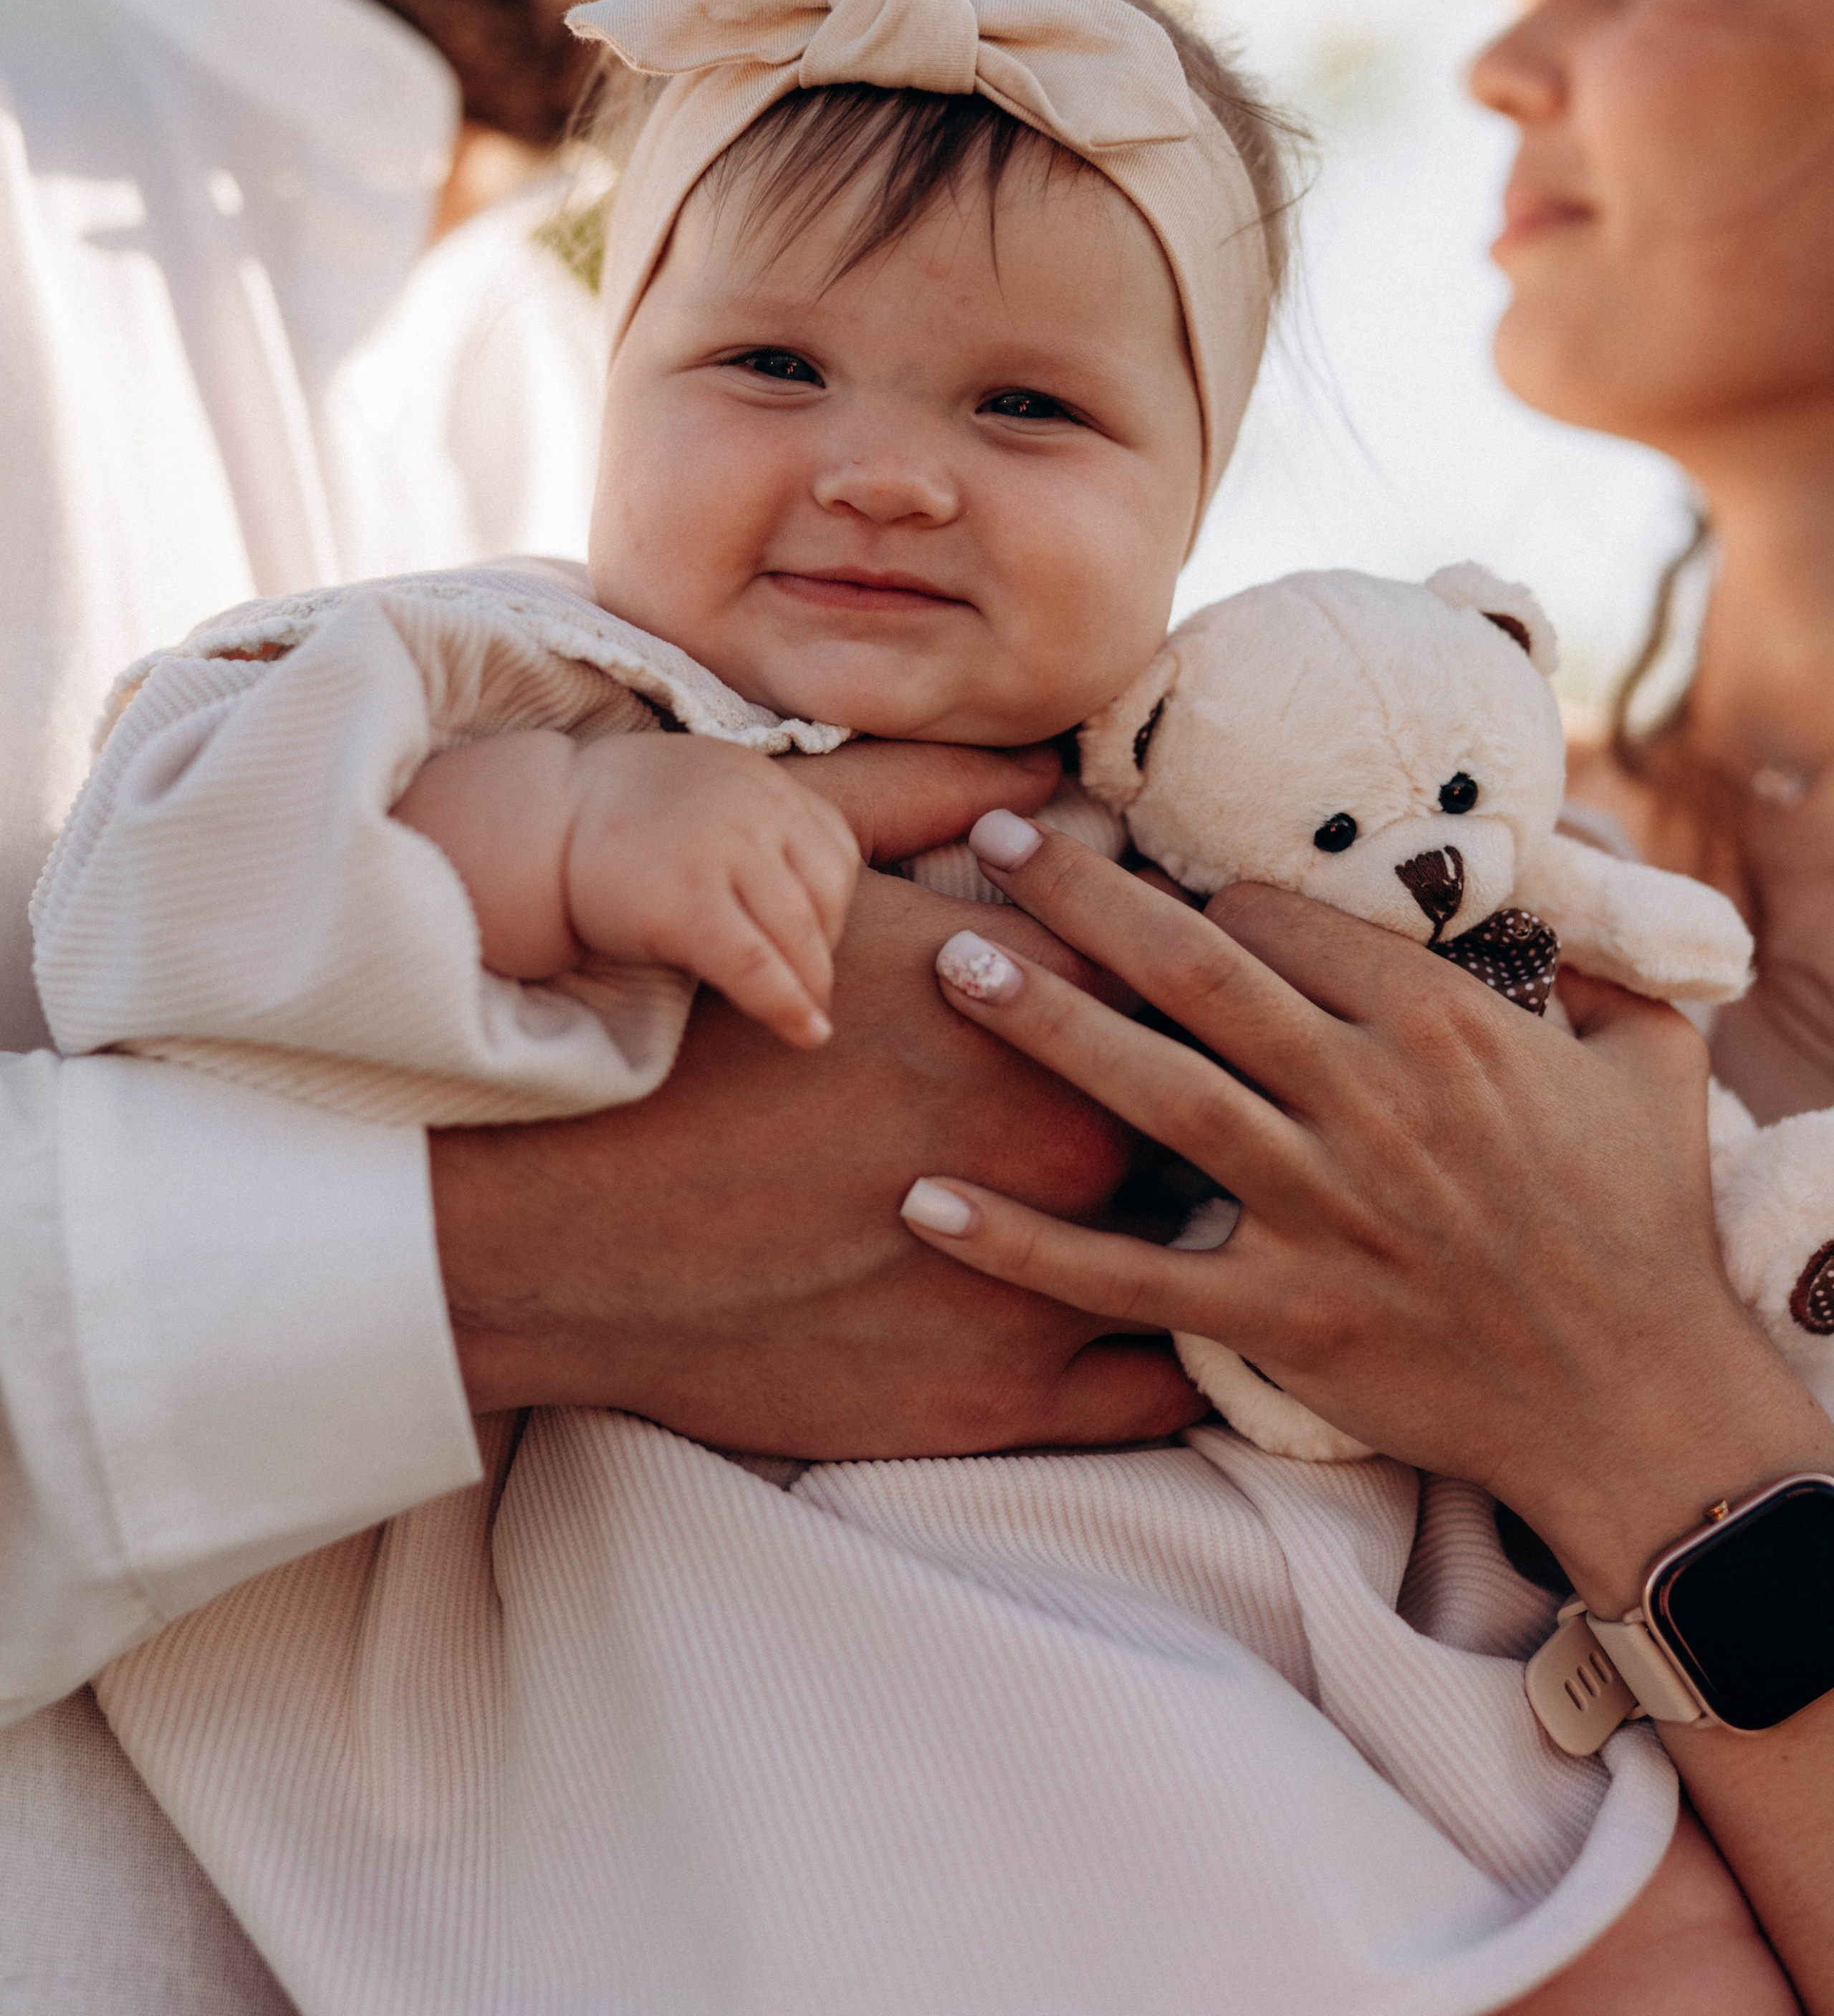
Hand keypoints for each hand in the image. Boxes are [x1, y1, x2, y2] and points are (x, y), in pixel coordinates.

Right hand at [399, 726, 863, 1050]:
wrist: (540, 819)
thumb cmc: (621, 819)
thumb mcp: (708, 792)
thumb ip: (761, 825)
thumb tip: (809, 899)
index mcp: (763, 784)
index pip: (835, 853)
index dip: (835, 907)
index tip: (817, 942)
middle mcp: (753, 812)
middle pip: (825, 899)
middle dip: (824, 953)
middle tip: (814, 992)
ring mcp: (723, 855)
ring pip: (800, 935)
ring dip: (812, 985)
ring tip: (806, 1015)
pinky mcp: (687, 905)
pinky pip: (757, 965)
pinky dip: (788, 1004)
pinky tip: (806, 1032)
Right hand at [429, 742, 1198, 1457]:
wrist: (566, 1221)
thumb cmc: (696, 1040)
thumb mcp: (816, 892)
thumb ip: (945, 829)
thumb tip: (1050, 792)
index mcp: (1039, 1002)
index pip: (1199, 982)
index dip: (1216, 994)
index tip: (1233, 1007)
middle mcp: (1062, 1135)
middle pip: (1222, 1119)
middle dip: (1239, 1117)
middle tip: (1263, 1121)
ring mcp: (1040, 1277)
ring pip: (1204, 1258)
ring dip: (1217, 1241)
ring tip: (1248, 1232)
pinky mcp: (1001, 1397)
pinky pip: (1159, 1388)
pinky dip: (1181, 1356)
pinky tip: (1190, 1330)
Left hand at [900, 816, 1833, 1614]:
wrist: (1640, 1403)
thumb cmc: (1644, 1223)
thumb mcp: (1652, 1059)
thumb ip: (1597, 955)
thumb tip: (1572, 861)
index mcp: (1439, 1025)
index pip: (1281, 918)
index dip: (1198, 882)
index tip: (1135, 859)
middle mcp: (1365, 1101)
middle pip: (1193, 971)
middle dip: (1081, 895)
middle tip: (989, 837)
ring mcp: (1316, 1210)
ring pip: (1152, 1092)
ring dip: (1043, 1023)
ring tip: (950, 961)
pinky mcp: (1279, 1314)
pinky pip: (1127, 1276)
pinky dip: (1022, 1243)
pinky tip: (930, 1201)